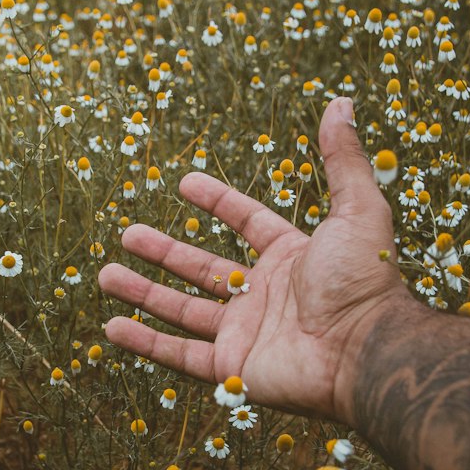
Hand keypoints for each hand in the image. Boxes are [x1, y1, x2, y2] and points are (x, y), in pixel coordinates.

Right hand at [98, 96, 411, 423]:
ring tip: (105, 274)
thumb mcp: (357, 209)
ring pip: (181, 309)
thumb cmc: (363, 281)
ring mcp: (245, 333)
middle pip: (201, 268)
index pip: (246, 222)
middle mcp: (264, 294)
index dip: (217, 201)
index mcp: (291, 257)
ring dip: (142, 293)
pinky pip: (179, 354)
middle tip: (128, 234)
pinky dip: (145, 343)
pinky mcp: (231, 368)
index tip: (184, 182)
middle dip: (163, 251)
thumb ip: (342, 159)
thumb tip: (341, 101)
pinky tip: (113, 327)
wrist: (364, 350)